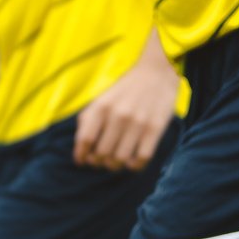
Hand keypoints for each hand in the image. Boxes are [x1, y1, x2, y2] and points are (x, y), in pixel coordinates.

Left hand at [72, 42, 177, 169]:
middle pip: (101, 153)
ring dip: (115, 166)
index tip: (82, 161)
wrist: (158, 72)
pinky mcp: (155, 129)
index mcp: (101, 107)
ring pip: (120, 159)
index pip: (84, 139)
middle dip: (99, 162)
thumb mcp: (102, 98)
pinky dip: (134, 166)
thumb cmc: (127, 88)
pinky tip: (132, 162)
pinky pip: (142, 158)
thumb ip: (88, 118)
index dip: (81, 155)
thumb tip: (81, 147)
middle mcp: (118, 116)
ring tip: (116, 162)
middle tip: (102, 161)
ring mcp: (137, 123)